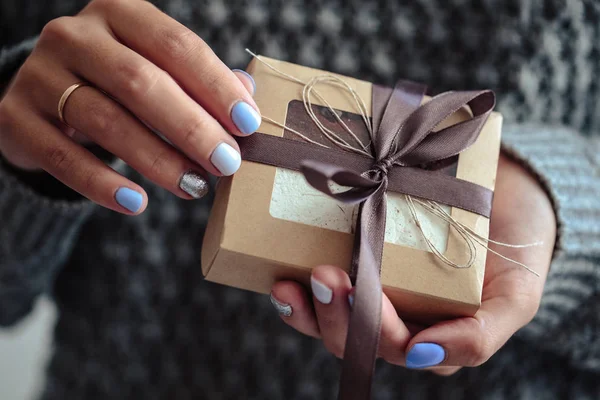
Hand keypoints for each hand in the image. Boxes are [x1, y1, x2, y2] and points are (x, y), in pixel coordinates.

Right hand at [0, 0, 259, 213]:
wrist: (45, 99)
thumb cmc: (118, 85)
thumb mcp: (157, 69)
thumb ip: (199, 81)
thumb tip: (249, 97)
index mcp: (120, 13)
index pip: (176, 45)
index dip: (216, 86)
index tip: (248, 125)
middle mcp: (76, 35)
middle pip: (140, 82)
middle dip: (191, 127)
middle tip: (226, 163)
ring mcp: (40, 74)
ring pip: (105, 120)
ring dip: (157, 160)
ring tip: (194, 187)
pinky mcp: (16, 117)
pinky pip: (63, 157)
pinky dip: (102, 184)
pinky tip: (137, 203)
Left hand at [270, 153, 555, 372]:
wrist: (506, 185)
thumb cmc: (516, 243)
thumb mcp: (517, 296)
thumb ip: (480, 336)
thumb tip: (419, 356)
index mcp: (431, 330)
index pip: (394, 346)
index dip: (376, 330)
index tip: (372, 297)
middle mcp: (396, 313)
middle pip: (354, 335)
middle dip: (335, 314)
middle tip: (326, 275)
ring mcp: (371, 285)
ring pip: (328, 316)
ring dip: (306, 305)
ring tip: (290, 282)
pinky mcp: (351, 255)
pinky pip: (316, 281)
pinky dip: (296, 282)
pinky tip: (281, 273)